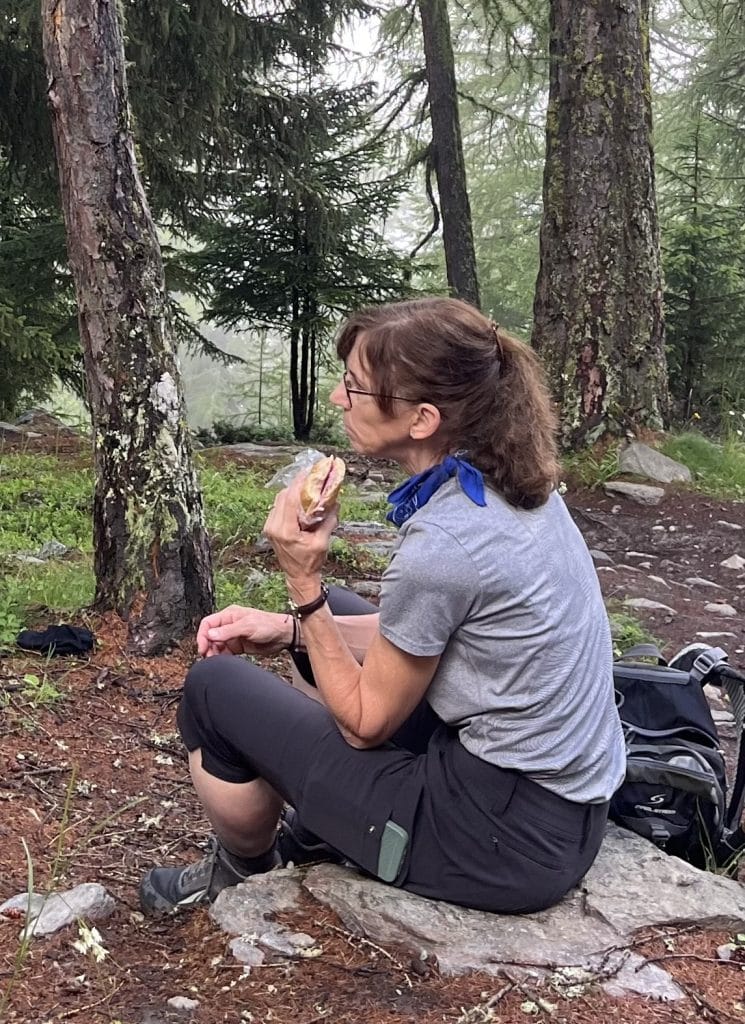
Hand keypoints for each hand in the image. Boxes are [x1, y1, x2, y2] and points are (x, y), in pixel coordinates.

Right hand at [196, 605, 293, 657]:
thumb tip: (210, 634)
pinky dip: (221, 658)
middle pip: (210, 636)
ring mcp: (233, 636)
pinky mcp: (238, 647)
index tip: (202, 647)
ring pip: (216, 646)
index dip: (202, 635)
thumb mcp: (247, 626)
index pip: (208, 624)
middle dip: (207, 646)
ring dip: (213, 653)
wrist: (283, 636)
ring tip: (215, 661)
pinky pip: (224, 653)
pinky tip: (222, 662)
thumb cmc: (269, 625)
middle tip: (208, 657)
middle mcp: (229, 625)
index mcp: (229, 615)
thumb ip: (228, 631)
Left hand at [263, 474, 337, 600]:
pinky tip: (299, 499)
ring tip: (306, 485)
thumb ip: (328, 521)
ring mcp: (269, 527)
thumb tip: (335, 502)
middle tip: (310, 477)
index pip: (289, 500)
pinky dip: (288, 500)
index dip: (298, 484)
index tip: (308, 472)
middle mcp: (274, 527)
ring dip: (291, 492)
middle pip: (282, 497)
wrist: (298, 576)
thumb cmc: (311, 561)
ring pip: (278, 501)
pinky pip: (277, 507)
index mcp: (285, 531)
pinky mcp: (270, 528)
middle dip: (296, 485)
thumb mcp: (322, 541)